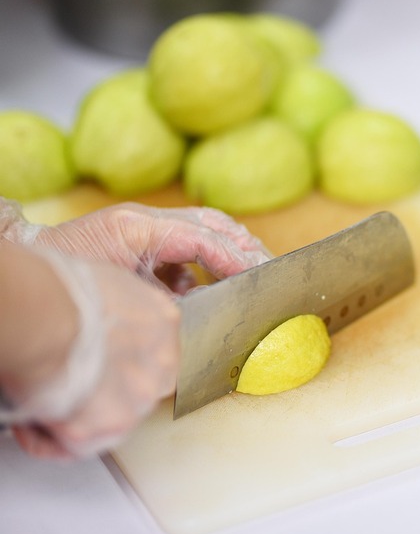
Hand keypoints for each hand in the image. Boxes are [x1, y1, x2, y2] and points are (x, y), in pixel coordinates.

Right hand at [5, 249, 178, 458]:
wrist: (47, 317)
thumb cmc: (63, 292)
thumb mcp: (110, 285)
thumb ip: (119, 309)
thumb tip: (98, 319)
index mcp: (164, 322)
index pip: (148, 353)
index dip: (115, 362)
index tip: (91, 362)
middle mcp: (162, 365)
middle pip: (134, 389)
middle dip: (100, 392)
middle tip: (62, 386)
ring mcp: (141, 399)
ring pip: (109, 420)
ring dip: (75, 418)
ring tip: (40, 404)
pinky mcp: (111, 427)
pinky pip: (78, 446)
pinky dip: (51, 440)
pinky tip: (32, 424)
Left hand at [33, 203, 271, 293]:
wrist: (34, 282)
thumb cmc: (70, 283)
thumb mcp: (123, 294)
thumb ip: (169, 298)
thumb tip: (209, 312)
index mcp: (141, 227)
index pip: (204, 236)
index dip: (236, 257)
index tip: (260, 276)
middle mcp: (148, 222)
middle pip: (214, 224)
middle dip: (246, 246)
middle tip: (271, 269)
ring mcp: (146, 229)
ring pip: (206, 229)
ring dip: (233, 250)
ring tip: (256, 272)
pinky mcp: (143, 243)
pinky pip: (187, 248)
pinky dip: (207, 265)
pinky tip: (210, 290)